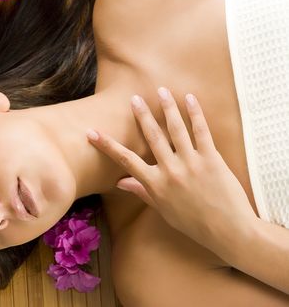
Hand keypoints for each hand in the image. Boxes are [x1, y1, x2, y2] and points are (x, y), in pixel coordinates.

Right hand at [87, 87, 257, 258]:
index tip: (92, 133)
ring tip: (161, 90)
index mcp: (155, 184)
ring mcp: (191, 164)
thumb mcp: (163, 209)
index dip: (107, 145)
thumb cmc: (193, 223)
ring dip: (167, 107)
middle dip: (141, 115)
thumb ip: (142, 192)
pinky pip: (202, 132)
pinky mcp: (211, 159)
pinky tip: (190, 99)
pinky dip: (195, 113)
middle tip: (134, 98)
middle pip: (152, 137)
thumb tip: (121, 183)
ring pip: (175, 129)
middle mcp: (170, 171)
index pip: (126, 160)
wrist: (227, 231)